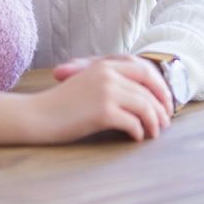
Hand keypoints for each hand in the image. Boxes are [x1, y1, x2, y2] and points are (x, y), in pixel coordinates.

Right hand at [30, 58, 171, 142]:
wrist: (37, 114)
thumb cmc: (60, 105)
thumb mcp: (86, 84)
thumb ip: (109, 83)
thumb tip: (138, 97)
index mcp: (104, 66)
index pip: (144, 69)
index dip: (159, 86)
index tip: (164, 102)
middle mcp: (108, 74)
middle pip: (149, 88)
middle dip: (162, 106)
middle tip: (165, 122)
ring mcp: (106, 92)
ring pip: (145, 106)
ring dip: (154, 122)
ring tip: (154, 133)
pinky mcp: (103, 111)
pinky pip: (133, 123)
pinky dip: (139, 132)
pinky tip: (136, 138)